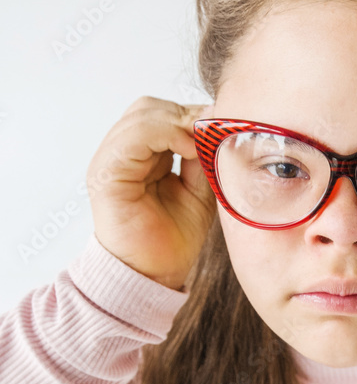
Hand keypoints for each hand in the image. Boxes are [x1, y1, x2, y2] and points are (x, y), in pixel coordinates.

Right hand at [87, 96, 216, 290]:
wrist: (153, 276)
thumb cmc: (173, 240)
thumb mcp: (198, 190)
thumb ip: (202, 159)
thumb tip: (216, 127)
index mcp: (139, 157)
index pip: (162, 114)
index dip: (192, 115)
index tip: (222, 126)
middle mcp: (120, 154)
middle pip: (150, 107)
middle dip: (186, 115)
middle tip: (214, 131)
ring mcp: (110, 161)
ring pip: (143, 114)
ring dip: (179, 122)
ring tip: (202, 143)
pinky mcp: (107, 174)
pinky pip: (134, 136)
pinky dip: (165, 133)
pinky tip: (188, 148)